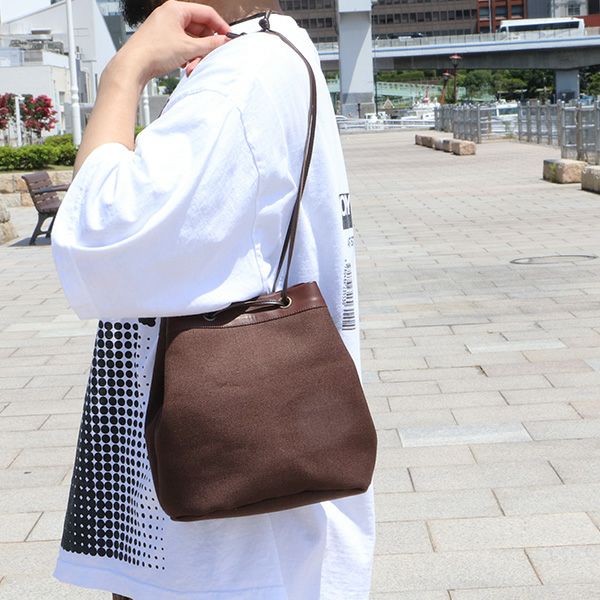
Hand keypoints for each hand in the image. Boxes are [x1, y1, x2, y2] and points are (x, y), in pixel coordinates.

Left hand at [109, 0, 229, 84]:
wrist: (133, 66)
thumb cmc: (153, 51)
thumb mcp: (188, 48)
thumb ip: (210, 44)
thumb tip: (224, 41)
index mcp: (176, 9)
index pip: (207, 13)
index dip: (220, 26)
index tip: (228, 38)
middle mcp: (170, 15)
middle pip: (199, 27)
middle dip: (206, 45)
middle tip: (212, 55)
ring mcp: (166, 28)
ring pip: (191, 39)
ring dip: (196, 53)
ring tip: (193, 65)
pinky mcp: (163, 41)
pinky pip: (183, 46)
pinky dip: (188, 56)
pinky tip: (185, 66)